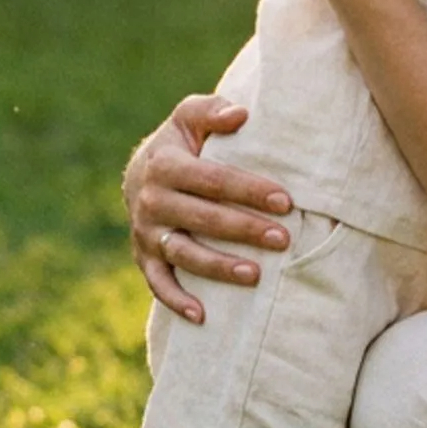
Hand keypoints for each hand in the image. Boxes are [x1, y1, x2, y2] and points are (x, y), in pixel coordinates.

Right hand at [125, 95, 294, 322]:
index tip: (285, 201)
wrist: (141, 173)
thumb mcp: (189, 117)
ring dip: (219, 267)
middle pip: (203, 218)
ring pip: (185, 254)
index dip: (249, 190)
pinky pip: (159, 283)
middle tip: (283, 239)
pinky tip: (203, 316)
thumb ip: (211, 111)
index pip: (213, 180)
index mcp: (165, 164)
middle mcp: (151, 200)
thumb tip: (242, 113)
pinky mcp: (144, 257)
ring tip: (256, 275)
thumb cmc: (181, 143)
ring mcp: (147, 232)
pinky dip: (176, 301)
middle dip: (245, 229)